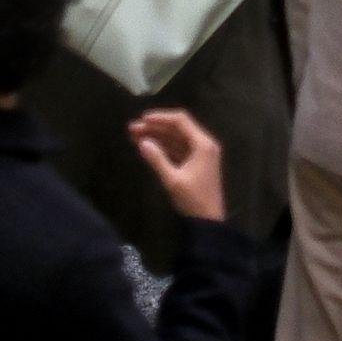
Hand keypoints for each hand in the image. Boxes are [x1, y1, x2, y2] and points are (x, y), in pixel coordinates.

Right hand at [129, 110, 226, 224]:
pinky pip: (177, 150)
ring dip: (157, 137)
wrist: (209, 222)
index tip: (142, 119)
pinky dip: (163, 148)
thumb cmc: (194, 200)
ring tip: (135, 137)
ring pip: (176, 139)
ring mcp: (200, 155)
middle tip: (132, 129)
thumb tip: (142, 142)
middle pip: (177, 129)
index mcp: (203, 144)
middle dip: (155, 128)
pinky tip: (147, 148)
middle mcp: (203, 145)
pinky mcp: (195, 164)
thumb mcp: (173, 180)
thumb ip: (157, 159)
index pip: (181, 121)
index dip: (160, 118)